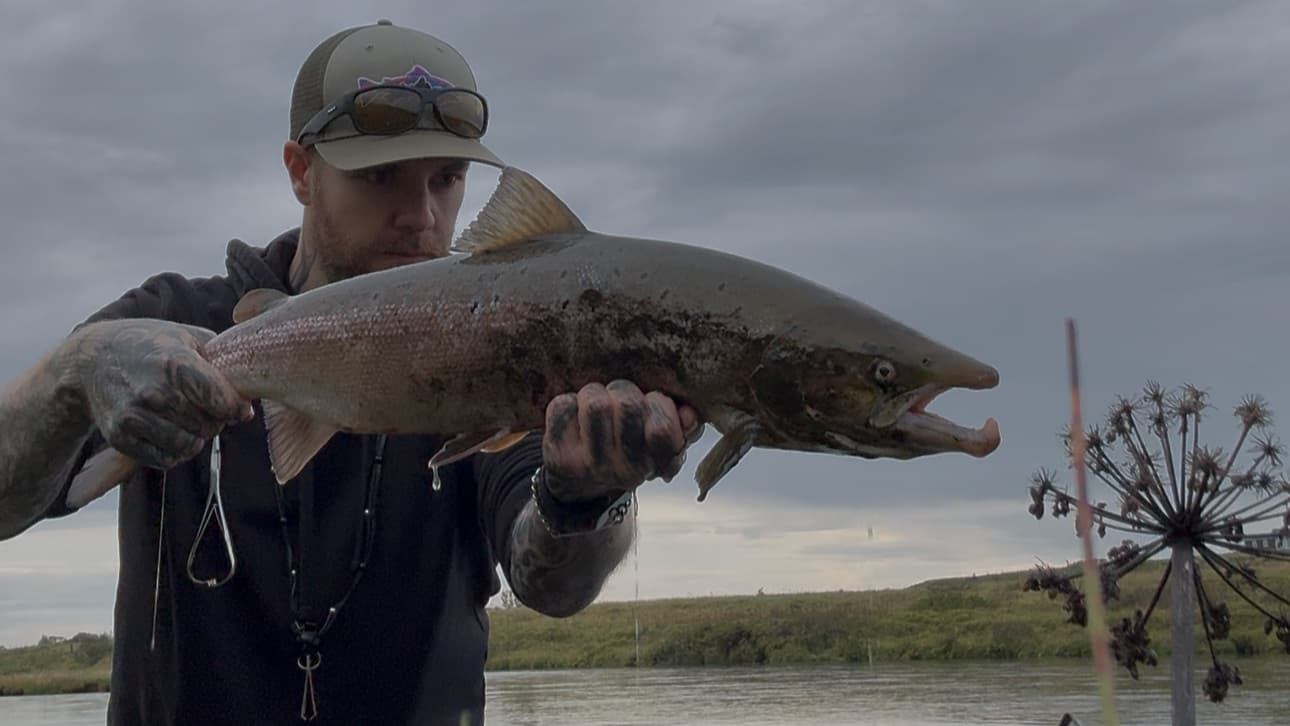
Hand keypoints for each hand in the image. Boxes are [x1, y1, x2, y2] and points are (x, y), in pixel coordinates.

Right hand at [65, 319, 253, 468]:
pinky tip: (170, 431)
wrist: (92, 358)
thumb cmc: (148, 344)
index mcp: (175, 363)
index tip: (234, 407)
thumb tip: (247, 409)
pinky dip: (174, 451)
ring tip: (188, 420)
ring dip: (195, 438)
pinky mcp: (120, 436)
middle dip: (214, 421)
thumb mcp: (188, 337)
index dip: (234, 408)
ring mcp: (134, 416)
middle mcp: (154, 392)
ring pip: (188, 446)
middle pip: (208, 426)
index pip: (221, 402)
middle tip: (205, 410)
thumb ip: (223, 366)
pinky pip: (165, 460)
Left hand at [541, 380, 702, 502]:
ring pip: (595, 402)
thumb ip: (683, 427)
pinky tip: (573, 415)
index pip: (661, 428)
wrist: (579, 486)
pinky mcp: (556, 452)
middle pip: (628, 405)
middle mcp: (622, 470)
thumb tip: (689, 413)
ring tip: (596, 404)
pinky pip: (562, 406)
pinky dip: (568, 402)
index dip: (659, 404)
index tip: (653, 402)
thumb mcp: (661, 444)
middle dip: (625, 390)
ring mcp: (587, 463)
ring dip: (596, 393)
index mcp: (653, 464)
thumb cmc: (628, 450)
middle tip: (621, 397)